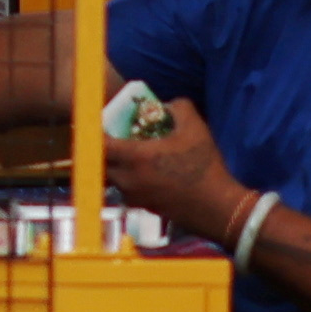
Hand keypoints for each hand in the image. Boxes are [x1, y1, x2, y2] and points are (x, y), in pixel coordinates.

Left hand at [104, 104, 249, 243]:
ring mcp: (135, 196)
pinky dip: (127, 180)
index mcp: (135, 158)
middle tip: (110, 138)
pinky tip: (145, 173)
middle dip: (101, 151)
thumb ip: (179, 107)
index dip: (93, 133)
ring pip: (112, 179)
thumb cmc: (204, 167)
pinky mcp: (145, 208)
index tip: (96, 125)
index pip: (99, 145)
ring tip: (127, 155)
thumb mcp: (195, 128)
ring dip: (114, 166)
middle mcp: (129, 179)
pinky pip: (126, 191)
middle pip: (100, 164)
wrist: (217, 207)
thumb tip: (169, 103)